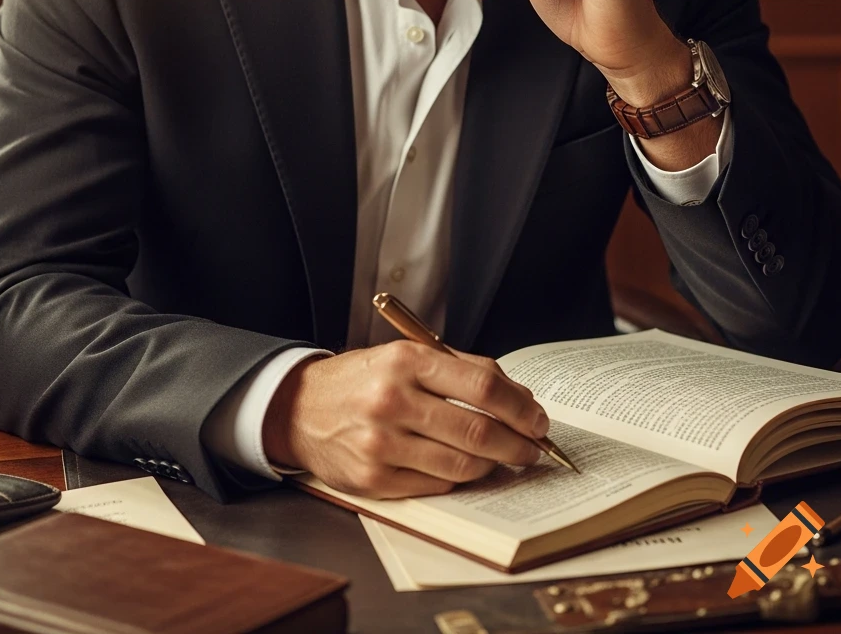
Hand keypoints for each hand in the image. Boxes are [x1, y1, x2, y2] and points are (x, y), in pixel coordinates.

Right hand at [262, 341, 549, 498]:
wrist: (301, 408)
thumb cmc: (365, 379)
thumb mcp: (407, 356)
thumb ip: (462, 370)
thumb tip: (519, 398)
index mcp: (406, 360)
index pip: (482, 385)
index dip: (520, 406)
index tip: (538, 418)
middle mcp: (392, 400)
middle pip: (477, 429)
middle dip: (518, 443)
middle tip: (534, 447)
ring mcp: (381, 443)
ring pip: (461, 463)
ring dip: (494, 464)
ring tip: (504, 458)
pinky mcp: (373, 479)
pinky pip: (437, 484)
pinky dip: (460, 477)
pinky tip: (467, 467)